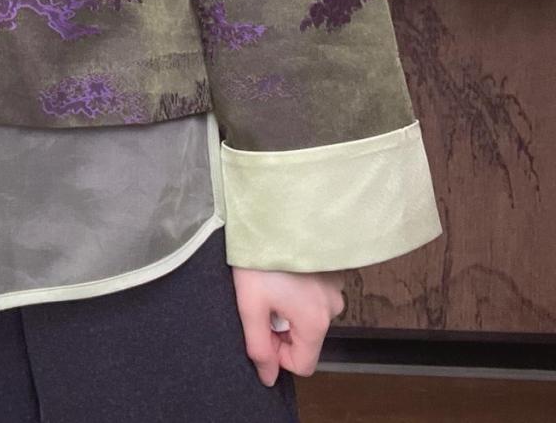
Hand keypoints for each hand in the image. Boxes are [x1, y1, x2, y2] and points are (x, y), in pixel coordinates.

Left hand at [232, 267, 345, 386]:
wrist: (273, 209)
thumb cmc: (260, 256)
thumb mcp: (250, 304)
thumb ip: (258, 347)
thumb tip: (268, 378)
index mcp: (316, 321)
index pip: (303, 364)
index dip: (277, 355)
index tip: (261, 329)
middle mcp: (334, 307)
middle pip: (307, 339)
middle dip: (282, 329)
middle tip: (262, 300)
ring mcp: (337, 286)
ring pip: (311, 315)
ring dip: (290, 308)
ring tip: (271, 280)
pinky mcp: (334, 269)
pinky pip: (317, 294)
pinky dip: (300, 290)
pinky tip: (284, 269)